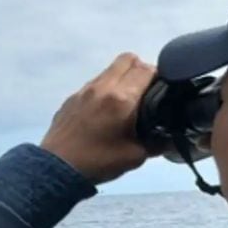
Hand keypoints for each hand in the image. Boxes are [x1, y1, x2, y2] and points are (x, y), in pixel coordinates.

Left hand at [40, 52, 156, 184]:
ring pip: (109, 69)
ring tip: (126, 101)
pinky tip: (105, 110)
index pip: (146, 69)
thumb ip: (157, 142)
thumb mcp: (135, 156)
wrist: (57, 169)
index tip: (162, 89)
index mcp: (121, 99)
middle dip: (141, 70)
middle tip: (146, 90)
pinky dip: (105, 88)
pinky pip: (94, 83)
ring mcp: (84, 90)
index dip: (159, 76)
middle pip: (128, 59)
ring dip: (122, 77)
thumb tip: (170, 137)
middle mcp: (102, 87)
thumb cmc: (97, 162)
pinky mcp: (71, 98)